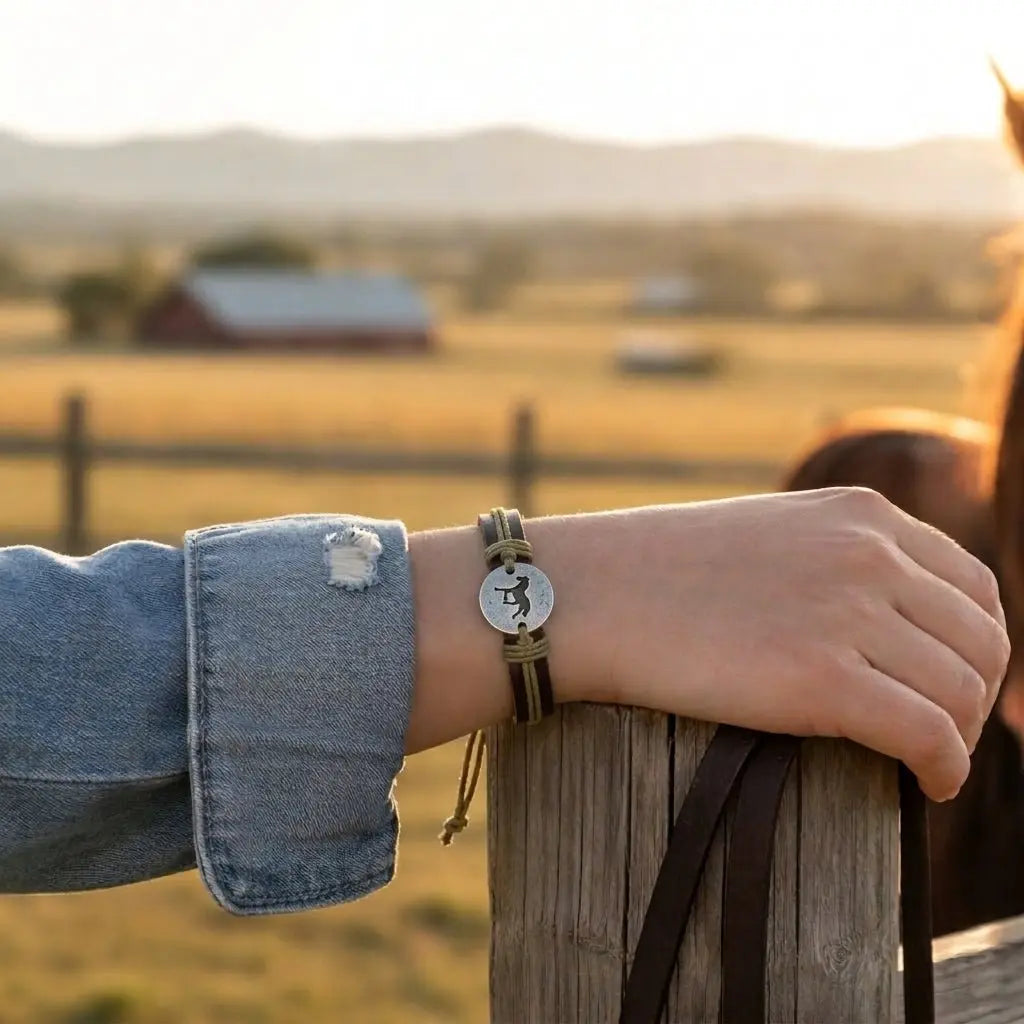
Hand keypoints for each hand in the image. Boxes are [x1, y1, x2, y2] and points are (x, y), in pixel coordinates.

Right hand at [407, 489, 1008, 802]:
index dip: (979, 645)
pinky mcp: (823, 679)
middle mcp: (869, 553)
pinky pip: (929, 736)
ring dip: (960, 737)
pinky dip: (946, 770)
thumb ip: (831, 560)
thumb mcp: (765, 537)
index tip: (957, 683)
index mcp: (859, 514)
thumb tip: (876, 622)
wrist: (590, 593)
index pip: (973, 584)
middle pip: (981, 641)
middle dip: (977, 696)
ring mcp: (849, 612)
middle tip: (947, 732)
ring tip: (930, 761)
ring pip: (962, 693)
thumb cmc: (659, 571)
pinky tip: (928, 786)